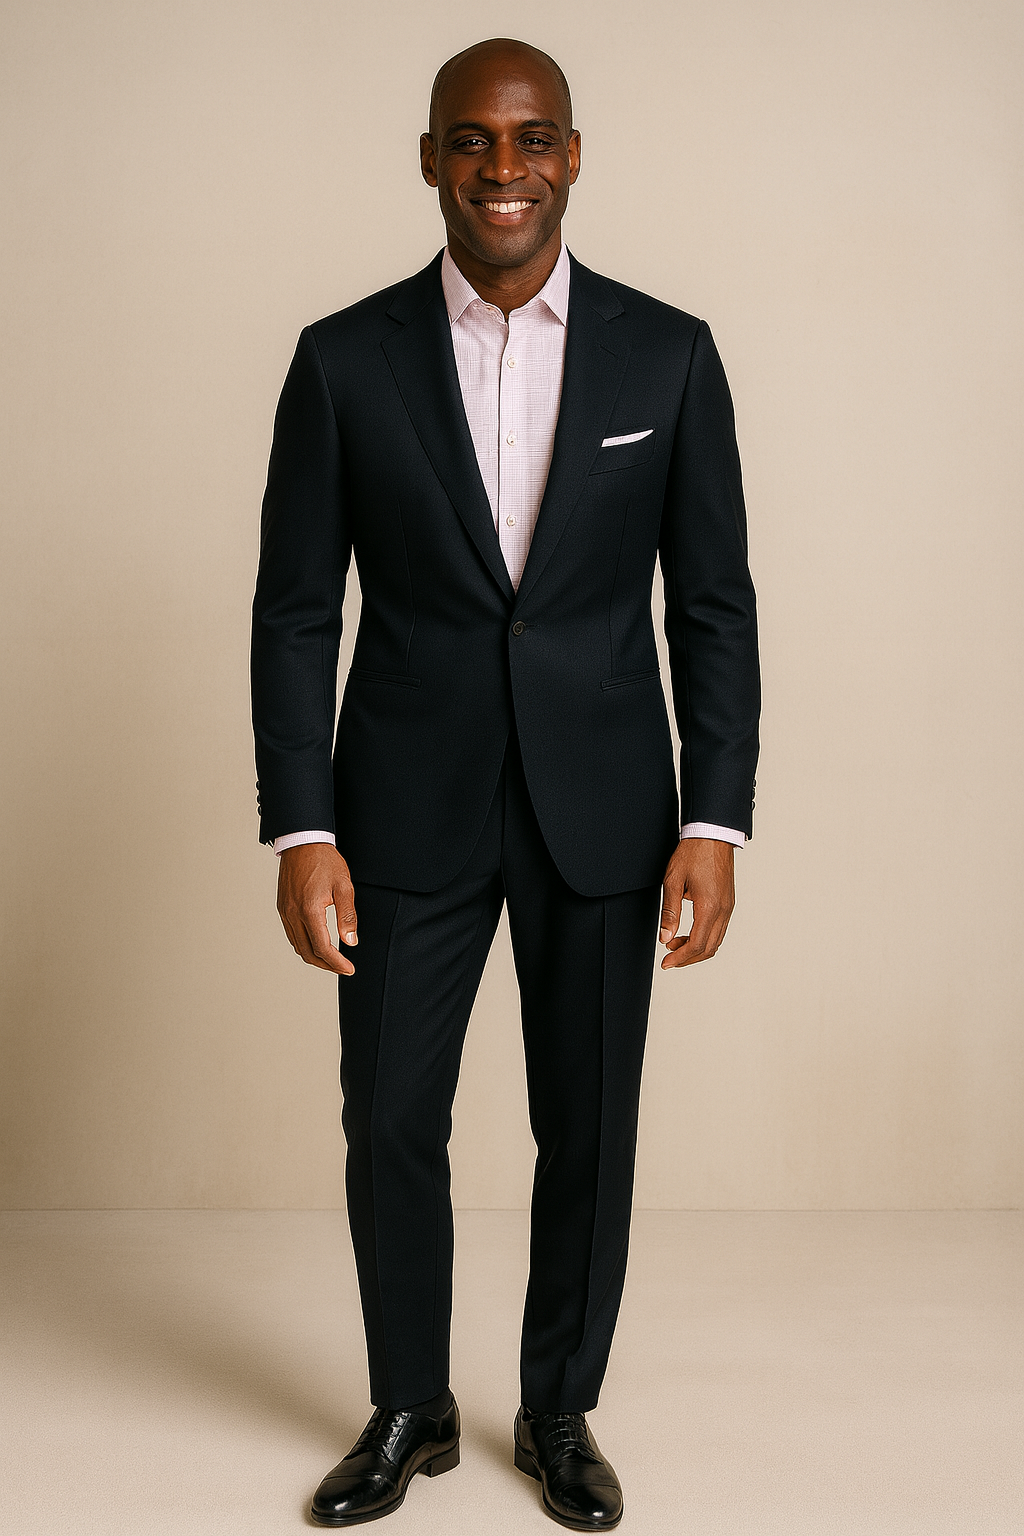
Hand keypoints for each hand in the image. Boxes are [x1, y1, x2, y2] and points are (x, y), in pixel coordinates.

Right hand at [276, 844, 358, 975]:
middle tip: (343, 968)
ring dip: (314, 957)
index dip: (337, 963)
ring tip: (332, 959)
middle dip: (326, 965)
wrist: (302, 842)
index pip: (322, 948)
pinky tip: (316, 944)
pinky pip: (291, 934)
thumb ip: (348, 916)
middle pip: (307, 952)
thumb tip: (350, 941)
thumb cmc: (325, 861)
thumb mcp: (344, 886)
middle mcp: (293, 914)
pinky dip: (304, 945)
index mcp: (309, 910)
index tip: (349, 969)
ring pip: (297, 946)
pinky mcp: (282, 907)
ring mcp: (284, 911)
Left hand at [659, 838, 734, 969]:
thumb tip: (665, 937)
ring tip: (675, 944)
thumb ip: (669, 912)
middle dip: (688, 957)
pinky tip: (690, 932)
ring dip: (697, 948)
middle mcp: (723, 910)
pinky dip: (705, 937)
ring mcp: (729, 906)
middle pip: (709, 948)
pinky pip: (720, 929)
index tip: (667, 963)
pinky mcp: (729, 902)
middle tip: (669, 958)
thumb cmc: (692, 853)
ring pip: (716, 940)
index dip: (681, 958)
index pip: (697, 944)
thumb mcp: (673, 881)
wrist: (712, 835)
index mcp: (709, 907)